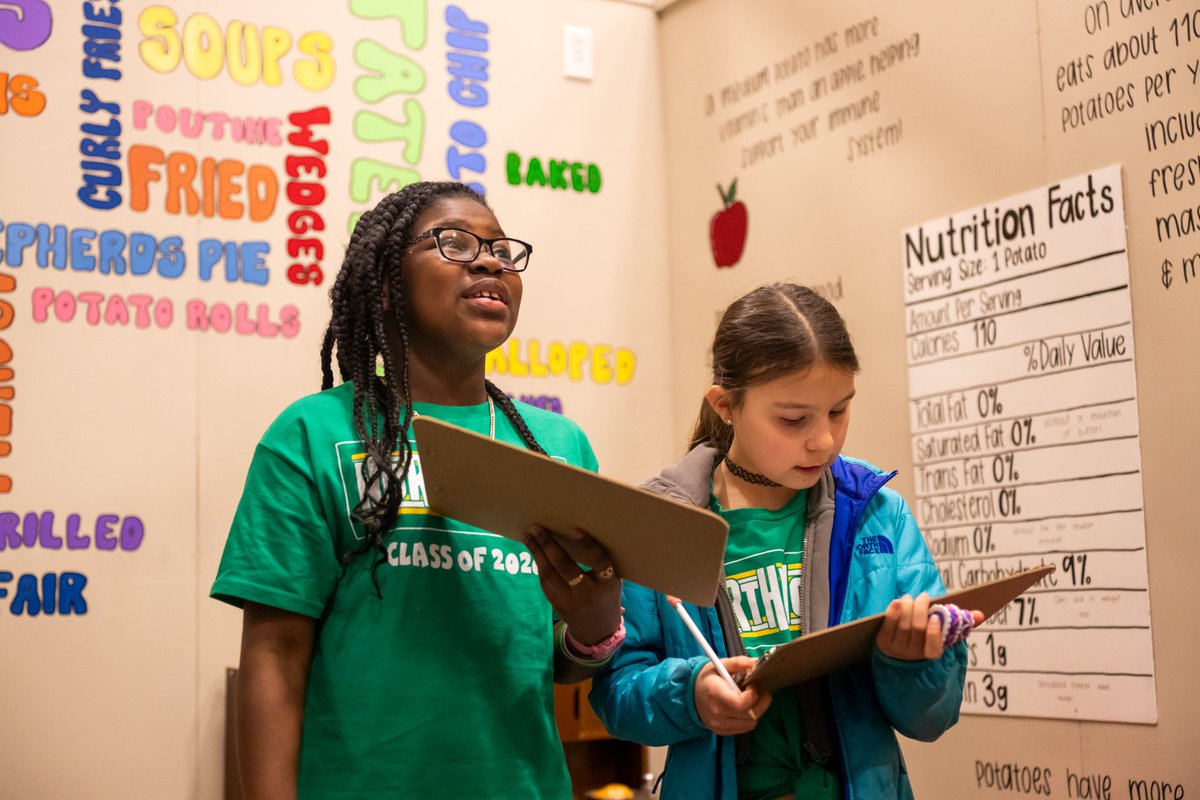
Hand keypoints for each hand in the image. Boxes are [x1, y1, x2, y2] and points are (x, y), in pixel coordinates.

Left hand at [523, 525, 621, 644]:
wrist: (598, 631)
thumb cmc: (606, 596)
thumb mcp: (612, 581)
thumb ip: (601, 563)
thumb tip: (577, 533)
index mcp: (607, 585)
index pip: (598, 562)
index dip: (587, 546)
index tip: (575, 530)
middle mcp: (588, 593)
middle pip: (565, 567)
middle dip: (548, 545)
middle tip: (536, 528)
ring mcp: (570, 601)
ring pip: (549, 575)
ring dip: (536, 553)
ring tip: (527, 536)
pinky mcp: (557, 606)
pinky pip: (545, 582)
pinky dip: (539, 565)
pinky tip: (533, 551)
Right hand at [694, 656, 770, 734]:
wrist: (691, 695)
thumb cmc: (707, 678)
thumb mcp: (721, 665)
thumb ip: (739, 663)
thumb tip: (756, 663)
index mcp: (716, 694)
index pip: (741, 703)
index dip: (753, 695)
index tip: (753, 685)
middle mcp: (717, 714)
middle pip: (750, 715)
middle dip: (761, 702)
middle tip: (759, 691)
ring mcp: (719, 725)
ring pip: (751, 723)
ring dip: (756, 711)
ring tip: (750, 699)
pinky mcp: (722, 731)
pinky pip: (745, 728)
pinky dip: (749, 718)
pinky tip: (743, 708)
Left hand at [876, 593, 985, 660]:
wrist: (898, 655)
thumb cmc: (924, 638)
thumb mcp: (942, 635)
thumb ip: (960, 624)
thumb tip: (980, 614)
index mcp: (930, 654)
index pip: (933, 648)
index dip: (934, 633)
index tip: (935, 617)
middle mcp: (913, 654)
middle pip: (916, 629)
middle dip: (920, 609)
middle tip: (924, 596)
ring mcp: (896, 649)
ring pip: (902, 626)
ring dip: (907, 607)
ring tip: (911, 597)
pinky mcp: (882, 642)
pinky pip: (887, 626)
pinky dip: (893, 612)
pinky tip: (898, 601)